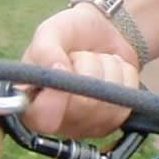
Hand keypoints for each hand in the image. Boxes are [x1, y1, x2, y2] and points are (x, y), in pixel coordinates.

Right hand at [20, 5, 140, 139]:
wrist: (103, 33)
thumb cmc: (69, 34)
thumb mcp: (51, 32)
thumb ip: (45, 50)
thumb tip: (57, 70)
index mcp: (31, 103)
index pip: (41, 118)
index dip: (55, 97)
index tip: (63, 65)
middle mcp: (56, 121)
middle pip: (83, 106)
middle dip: (87, 67)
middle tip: (80, 55)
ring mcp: (86, 126)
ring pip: (108, 102)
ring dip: (107, 69)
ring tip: (96, 60)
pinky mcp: (112, 122)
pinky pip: (126, 99)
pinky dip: (124, 75)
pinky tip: (112, 68)